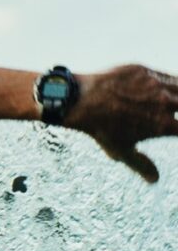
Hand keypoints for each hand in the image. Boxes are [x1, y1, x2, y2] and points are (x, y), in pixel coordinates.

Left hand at [66, 64, 177, 182]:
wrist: (81, 101)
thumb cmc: (100, 129)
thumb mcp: (121, 151)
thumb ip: (141, 164)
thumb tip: (155, 179)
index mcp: (163, 125)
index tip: (175, 131)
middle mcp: (165, 103)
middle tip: (175, 117)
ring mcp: (157, 85)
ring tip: (173, 103)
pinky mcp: (146, 71)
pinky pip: (167, 75)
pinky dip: (172, 82)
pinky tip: (170, 88)